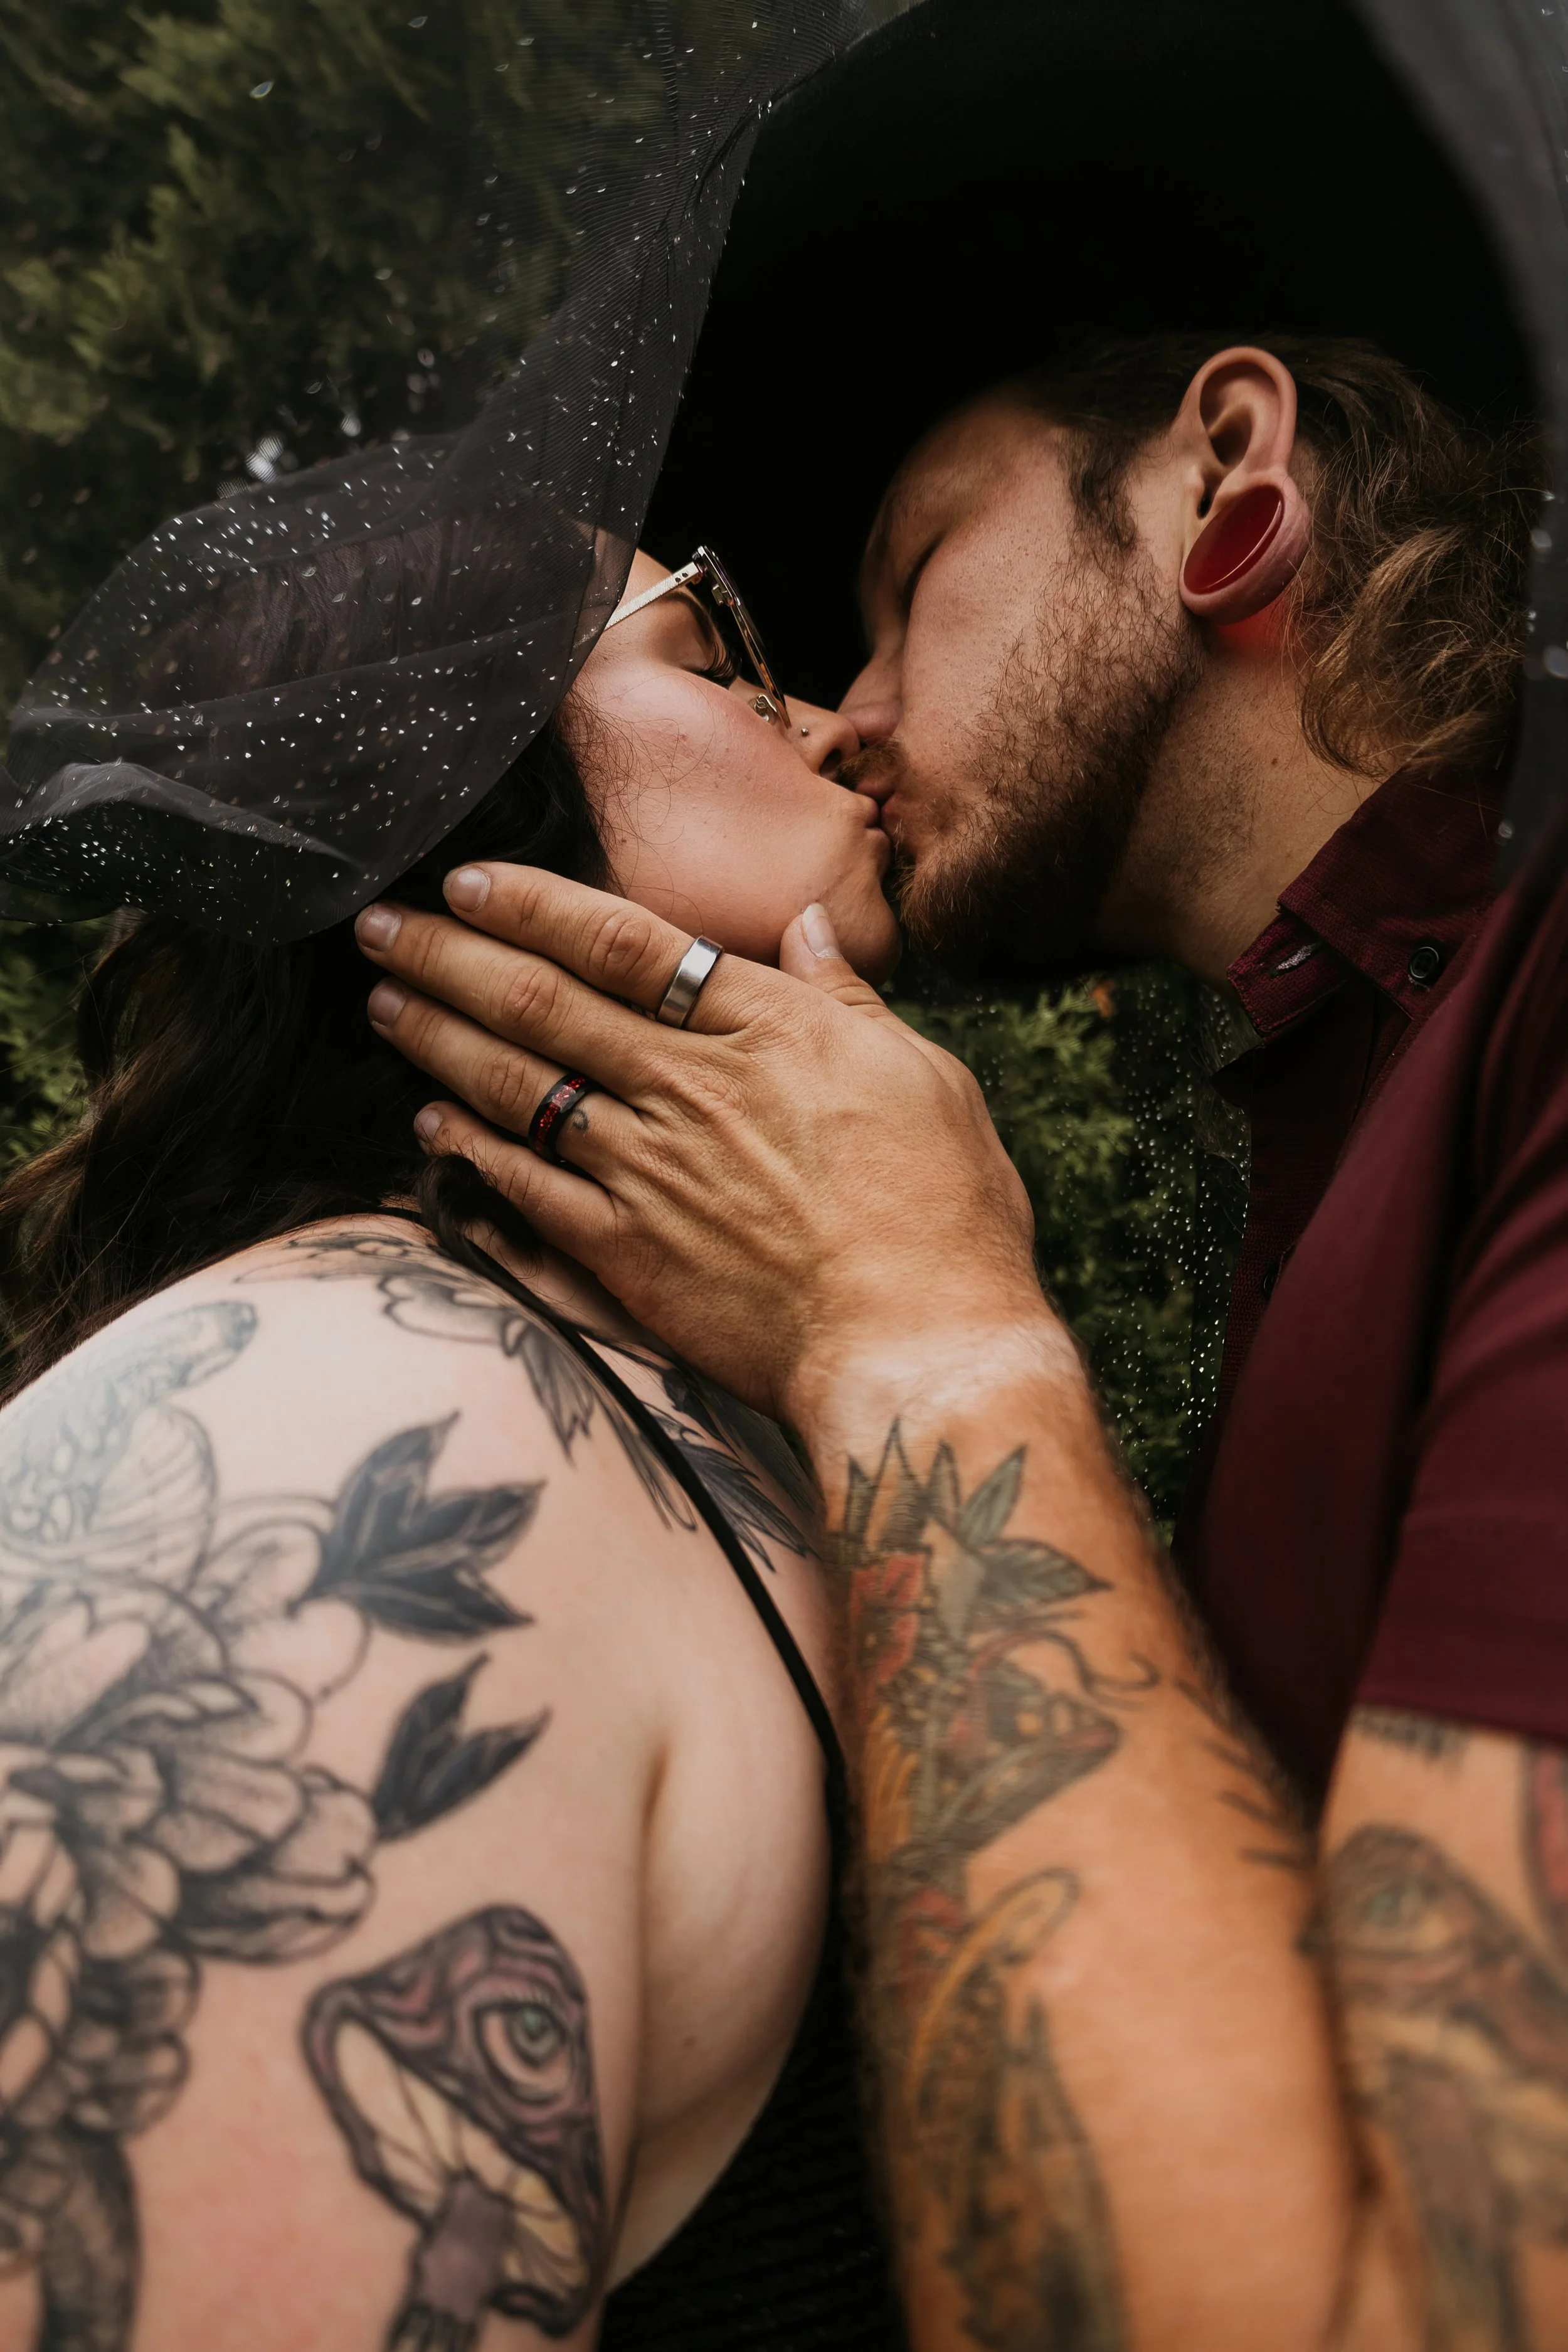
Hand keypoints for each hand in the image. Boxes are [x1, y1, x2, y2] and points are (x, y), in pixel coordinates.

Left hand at [357, 866, 1045, 1426]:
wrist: (919, 1344)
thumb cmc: (944, 1211)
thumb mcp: (924, 1074)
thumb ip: (847, 996)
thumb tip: (807, 924)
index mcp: (763, 1028)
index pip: (621, 942)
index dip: (533, 904)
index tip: (470, 879)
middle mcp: (687, 1086)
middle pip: (542, 1000)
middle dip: (449, 953)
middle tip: (379, 922)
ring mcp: (647, 1170)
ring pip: (515, 1084)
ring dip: (438, 1037)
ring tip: (383, 1000)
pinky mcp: (625, 1254)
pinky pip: (523, 1189)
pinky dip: (469, 1153)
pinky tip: (428, 1127)